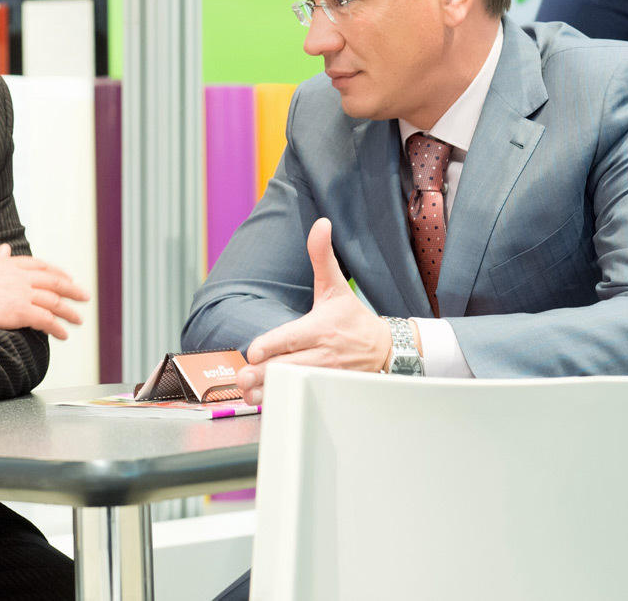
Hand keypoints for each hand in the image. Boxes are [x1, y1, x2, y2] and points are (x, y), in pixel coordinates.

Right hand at [0, 244, 89, 339]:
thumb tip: (4, 249)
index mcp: (11, 264)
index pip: (41, 266)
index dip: (57, 273)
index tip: (67, 277)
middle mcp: (21, 278)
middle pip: (55, 283)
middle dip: (72, 290)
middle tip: (84, 296)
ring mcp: (22, 295)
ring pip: (55, 302)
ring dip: (69, 312)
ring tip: (78, 320)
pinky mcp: (19, 312)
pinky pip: (46, 321)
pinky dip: (57, 328)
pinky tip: (63, 334)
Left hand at [237, 218, 398, 405]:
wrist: (385, 349)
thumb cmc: (352, 318)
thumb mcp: (335, 286)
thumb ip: (322, 255)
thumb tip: (320, 224)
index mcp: (320, 328)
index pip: (294, 338)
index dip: (273, 345)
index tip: (254, 351)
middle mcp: (321, 353)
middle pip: (288, 366)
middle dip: (264, 373)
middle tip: (242, 378)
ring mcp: (323, 374)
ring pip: (293, 385)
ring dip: (269, 391)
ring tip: (248, 393)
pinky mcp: (324, 387)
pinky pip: (301, 396)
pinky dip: (283, 400)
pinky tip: (264, 402)